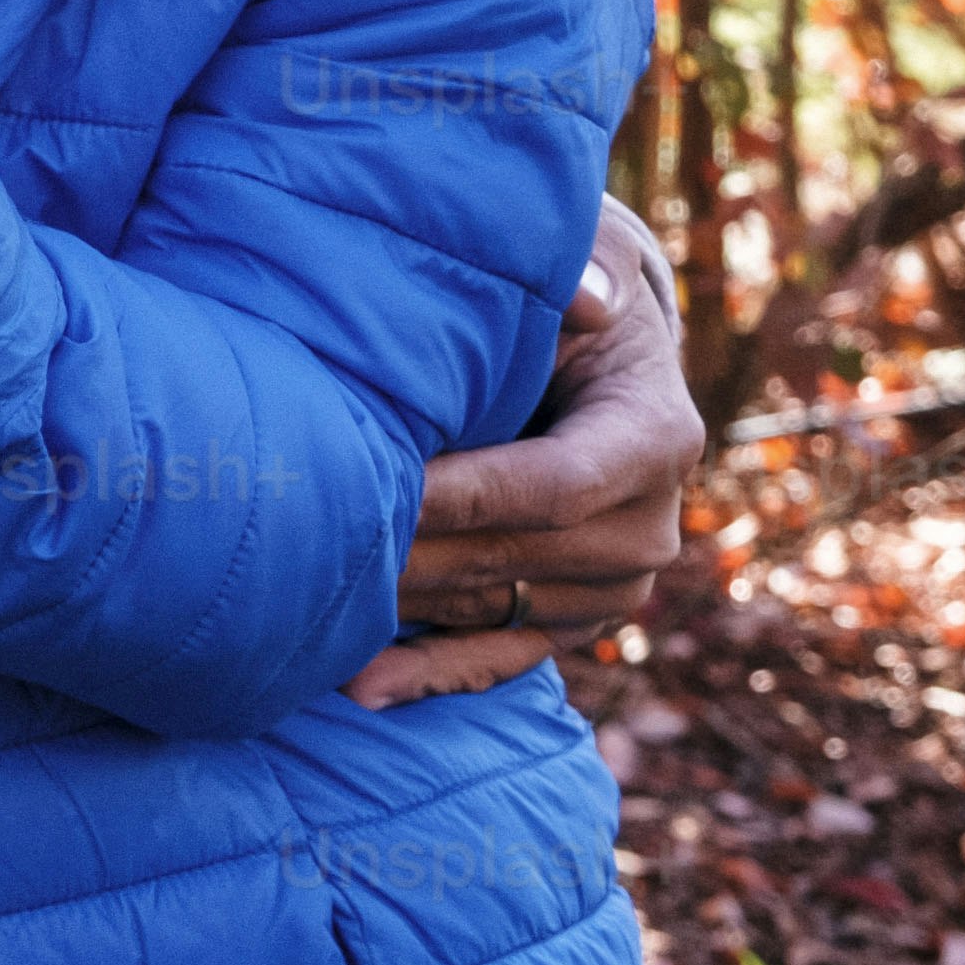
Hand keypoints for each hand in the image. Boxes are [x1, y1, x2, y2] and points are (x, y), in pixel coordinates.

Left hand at [353, 197, 701, 708]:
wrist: (594, 364)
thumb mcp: (584, 276)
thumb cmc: (566, 309)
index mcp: (657, 438)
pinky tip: (356, 688)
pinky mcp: (572, 622)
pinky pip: (500, 660)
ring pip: (490, 608)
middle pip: (512, 555)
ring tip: (307, 609)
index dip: (463, 493)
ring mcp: (614, 589)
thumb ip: (584, 280)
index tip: (375, 487)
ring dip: (403, 609)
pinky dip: (427, 675)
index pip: (553, 484)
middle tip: (309, 546)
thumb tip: (584, 296)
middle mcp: (649, 528)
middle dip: (410, 550)